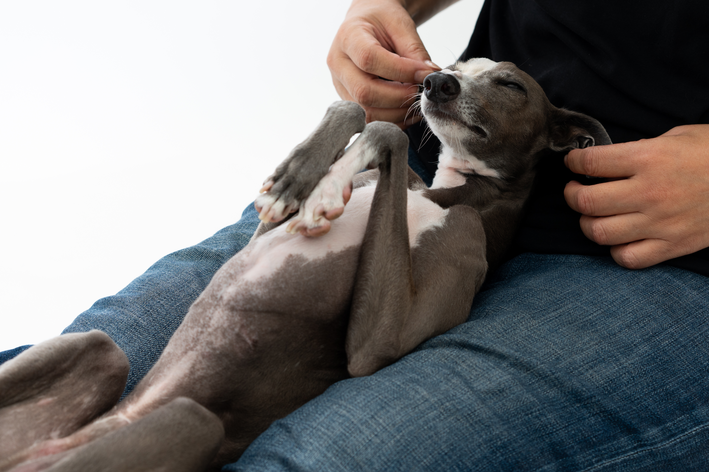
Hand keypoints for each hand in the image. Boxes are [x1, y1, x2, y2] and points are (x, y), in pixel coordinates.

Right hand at [327, 0, 440, 126]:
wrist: (366, 23)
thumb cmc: (382, 20)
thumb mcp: (400, 24)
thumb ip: (414, 49)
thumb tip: (429, 76)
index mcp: (348, 37)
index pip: (370, 59)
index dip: (401, 71)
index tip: (425, 73)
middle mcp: (338, 64)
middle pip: (364, 92)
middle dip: (398, 97)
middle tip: (420, 92)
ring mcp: (340, 85)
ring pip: (365, 111)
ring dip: (396, 112)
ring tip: (415, 102)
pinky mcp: (348, 99)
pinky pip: (368, 118)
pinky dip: (391, 119)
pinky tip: (405, 109)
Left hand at [564, 124, 708, 268]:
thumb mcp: (677, 137)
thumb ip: (639, 149)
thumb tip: (608, 161)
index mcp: (648, 159)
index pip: (590, 163)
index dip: (573, 162)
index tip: (573, 163)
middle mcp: (649, 193)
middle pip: (585, 202)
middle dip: (571, 195)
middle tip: (575, 190)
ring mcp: (660, 223)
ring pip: (599, 233)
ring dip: (587, 224)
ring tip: (592, 214)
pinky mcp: (672, 246)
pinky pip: (627, 258)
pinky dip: (616, 250)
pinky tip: (620, 237)